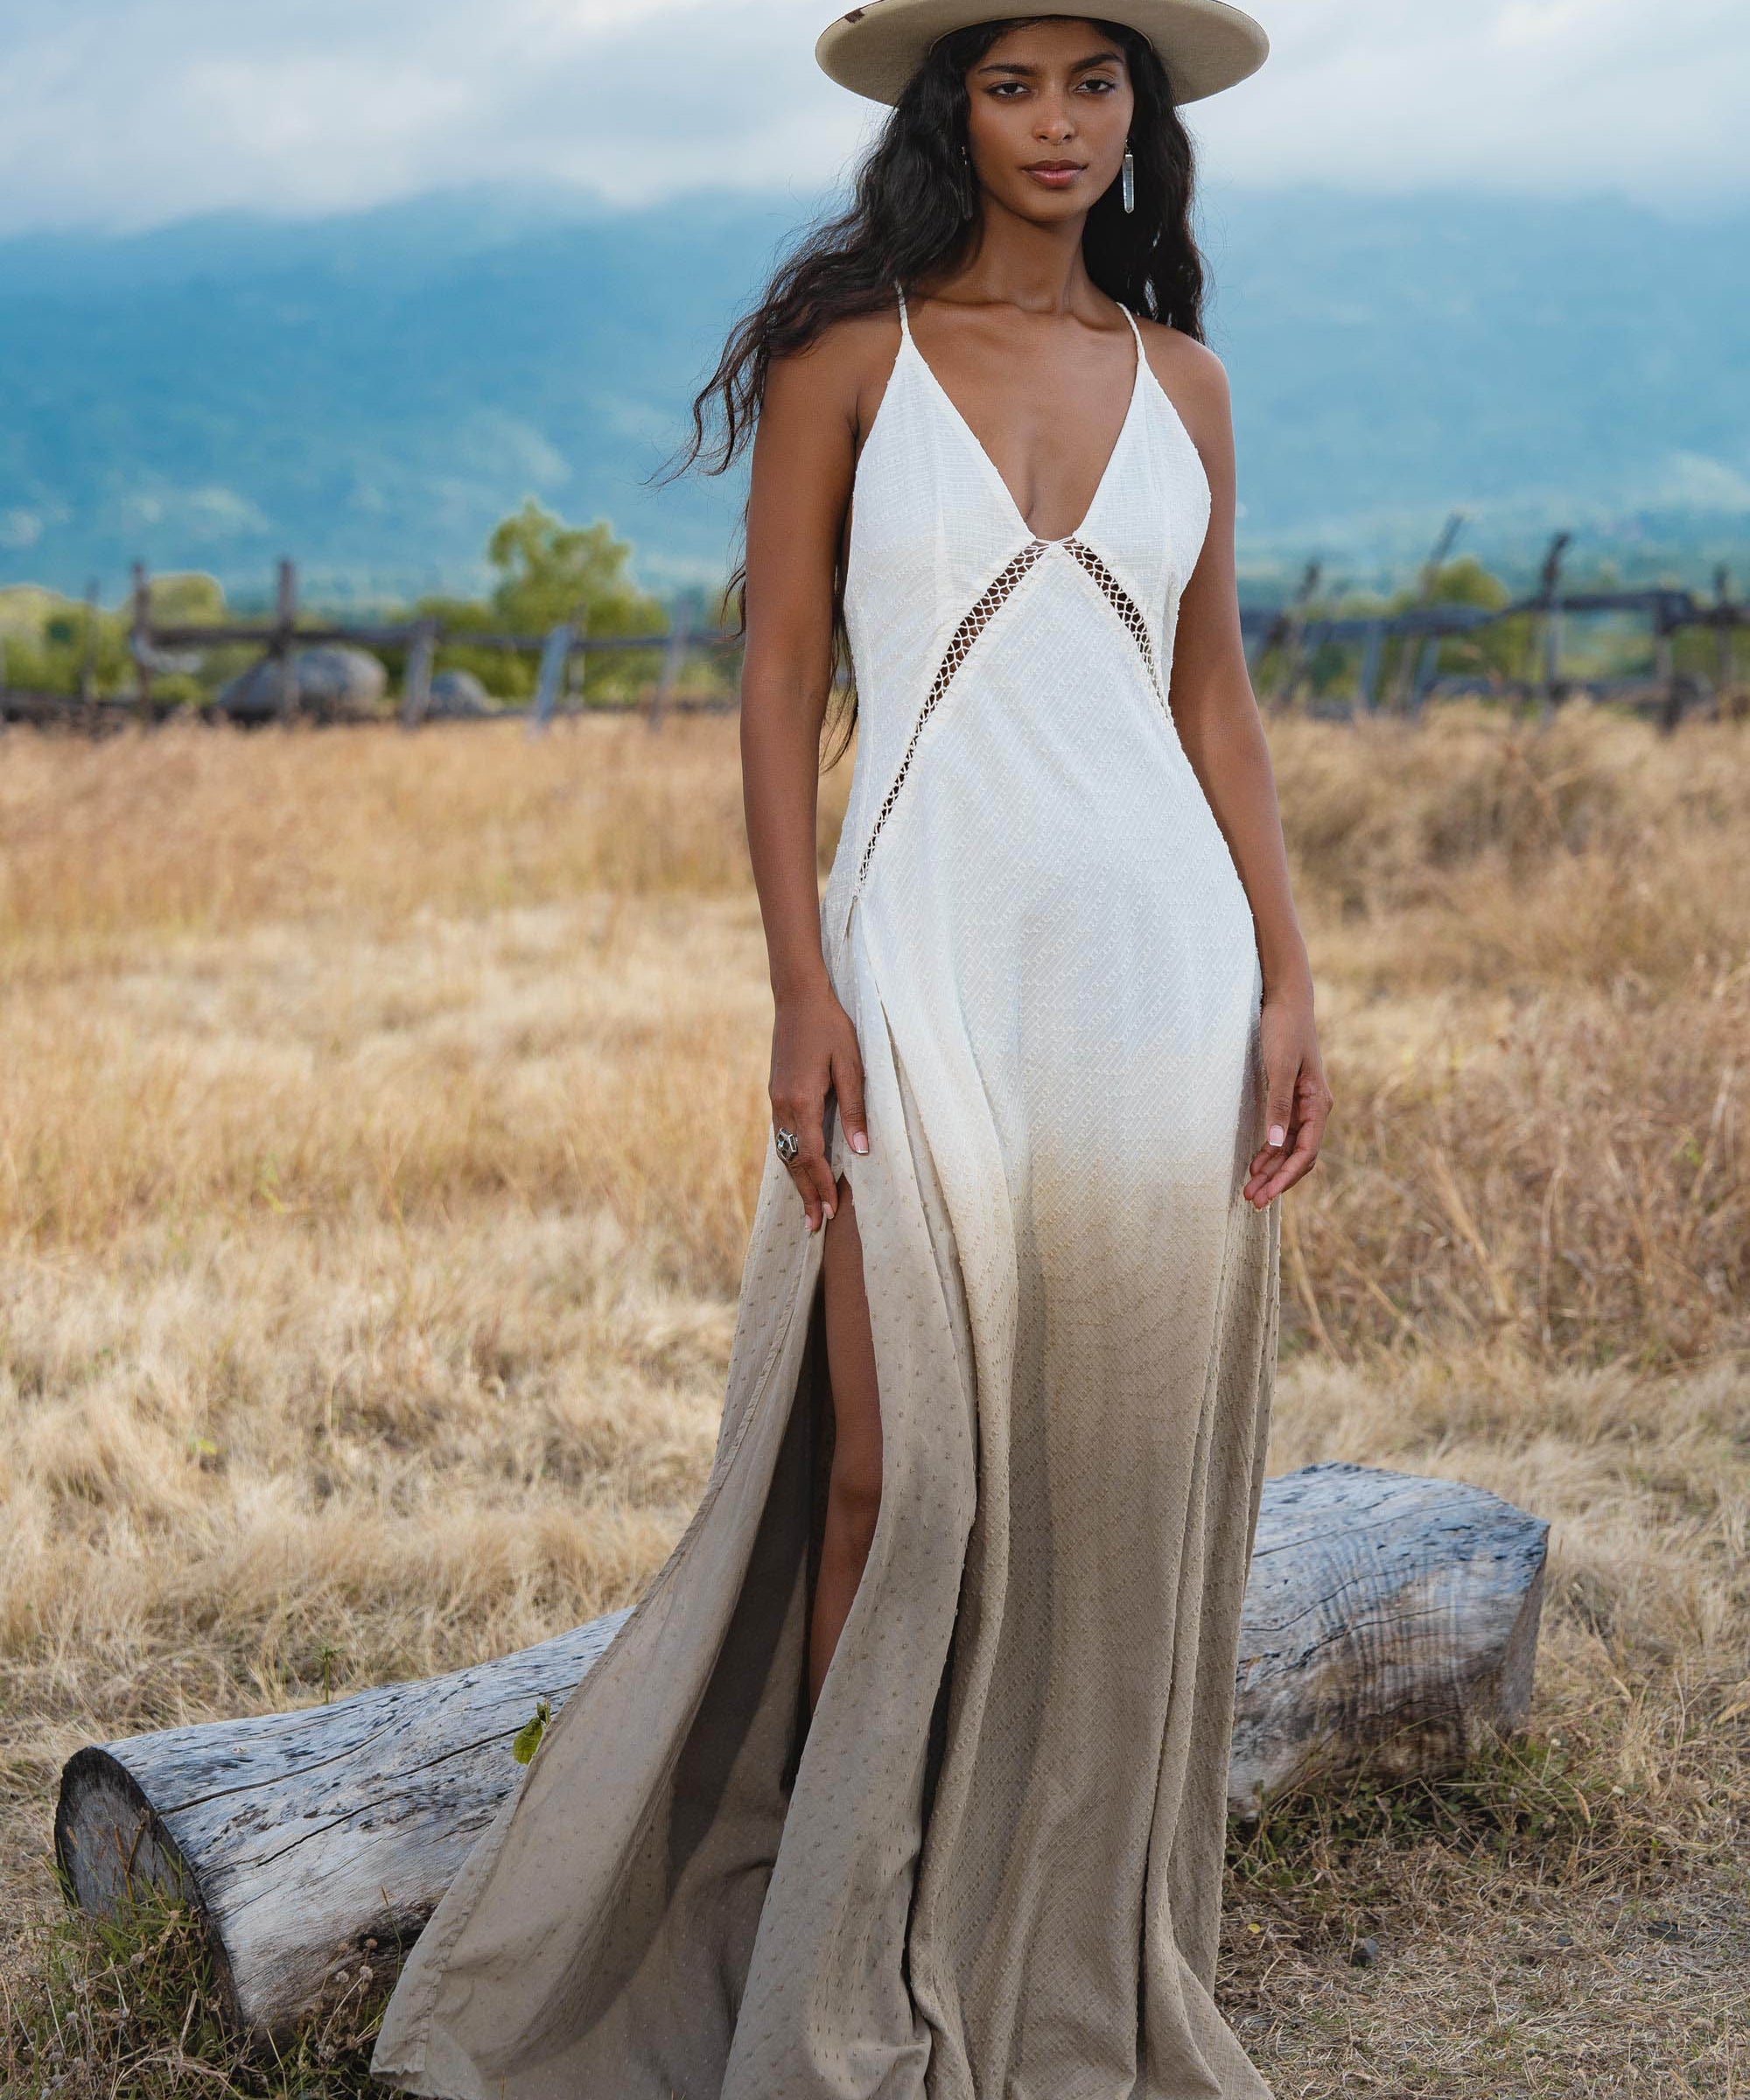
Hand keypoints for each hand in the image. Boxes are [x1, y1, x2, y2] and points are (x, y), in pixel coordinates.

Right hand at [770, 977, 869, 1232]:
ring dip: (796, 1181)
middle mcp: (783, 1106)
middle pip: (793, 1162)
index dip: (821, 1187)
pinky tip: (799, 1169)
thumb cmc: (831, 1028)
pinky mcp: (776, 1093)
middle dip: (806, 1194)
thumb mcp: (851, 1066)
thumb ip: (855, 1109)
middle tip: (815, 1226)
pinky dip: (791, 1159)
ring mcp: (775, 1100)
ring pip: (784, 1151)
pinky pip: (782, 1136)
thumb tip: (861, 1151)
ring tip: (807, 1207)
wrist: (798, 998)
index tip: (830, 1213)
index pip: (811, 1157)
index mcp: (801, 1101)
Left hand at [1244, 991, 1332, 1209]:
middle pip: (1299, 1157)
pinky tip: (1256, 1165)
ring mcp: (1304, 1105)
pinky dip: (1271, 1153)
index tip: (1264, 1196)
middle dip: (1277, 1181)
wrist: (1286, 1001)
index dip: (1285, 1178)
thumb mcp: (1278, 1067)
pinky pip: (1285, 1135)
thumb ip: (1279, 1105)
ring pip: (1290, 1149)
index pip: (1305, 1153)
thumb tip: (1277, 1144)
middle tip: (1251, 1201)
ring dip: (1272, 1171)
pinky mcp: (1291, 1099)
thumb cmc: (1284, 1030)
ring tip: (1250, 1190)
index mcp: (1318, 1104)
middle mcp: (1315, 1109)